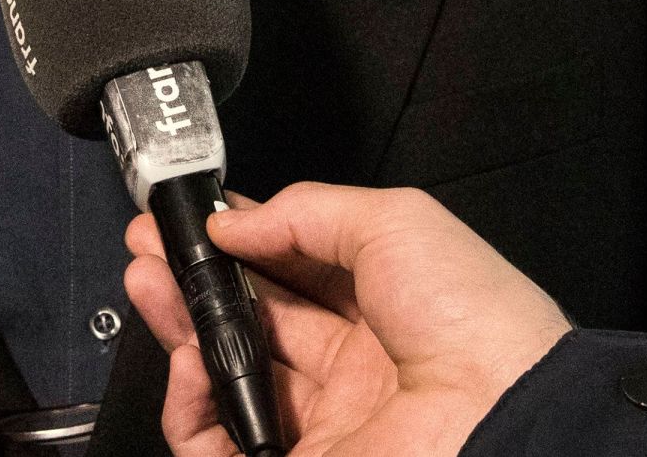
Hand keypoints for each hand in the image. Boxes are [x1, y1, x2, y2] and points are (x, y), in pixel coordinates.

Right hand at [123, 183, 571, 456]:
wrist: (498, 415)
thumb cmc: (469, 317)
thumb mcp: (395, 223)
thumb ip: (305, 212)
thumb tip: (231, 224)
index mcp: (384, 310)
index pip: (291, 273)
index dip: (237, 243)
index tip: (190, 219)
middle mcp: (351, 371)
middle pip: (250, 322)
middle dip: (195, 280)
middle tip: (148, 248)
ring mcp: (320, 425)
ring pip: (225, 379)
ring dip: (179, 328)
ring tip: (149, 283)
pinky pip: (217, 443)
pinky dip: (187, 405)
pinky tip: (188, 359)